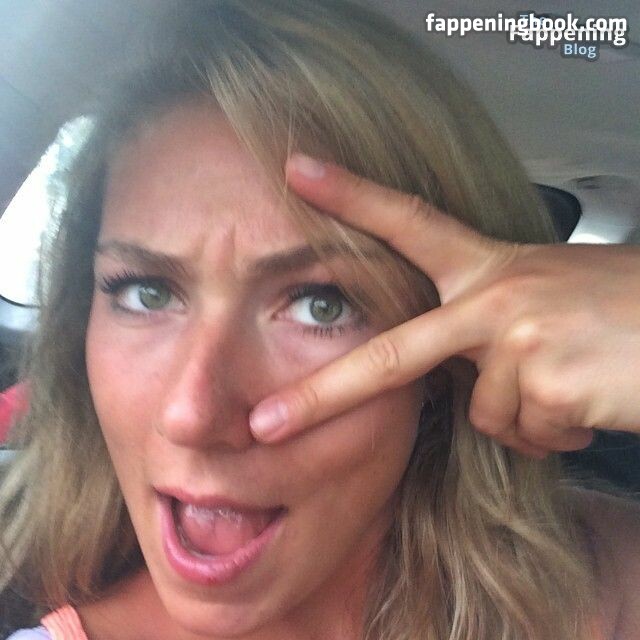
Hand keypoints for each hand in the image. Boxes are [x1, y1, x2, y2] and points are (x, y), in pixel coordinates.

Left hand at [249, 153, 639, 456]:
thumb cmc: (623, 312)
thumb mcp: (544, 299)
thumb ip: (484, 329)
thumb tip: (458, 377)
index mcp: (491, 268)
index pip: (408, 221)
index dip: (352, 196)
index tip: (300, 172)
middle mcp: (495, 296)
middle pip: (391, 353)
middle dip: (323, 396)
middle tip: (266, 424)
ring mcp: (518, 338)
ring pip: (486, 414)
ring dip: (526, 415)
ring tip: (571, 382)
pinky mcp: (546, 382)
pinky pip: (527, 433)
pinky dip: (555, 431)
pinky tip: (588, 400)